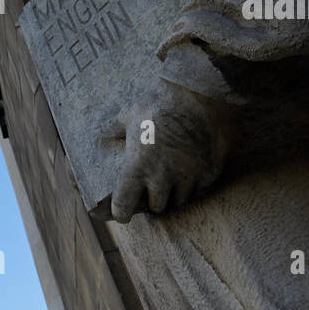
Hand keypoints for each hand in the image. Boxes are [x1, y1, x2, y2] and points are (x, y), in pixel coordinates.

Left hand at [104, 79, 234, 222]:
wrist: (200, 95)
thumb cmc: (159, 105)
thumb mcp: (131, 115)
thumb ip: (114, 129)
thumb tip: (100, 133)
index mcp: (137, 167)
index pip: (124, 206)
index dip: (121, 213)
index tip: (122, 215)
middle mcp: (162, 177)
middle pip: (156, 207)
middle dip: (153, 200)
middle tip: (153, 190)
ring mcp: (188, 177)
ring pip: (180, 200)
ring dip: (175, 194)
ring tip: (173, 181)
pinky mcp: (209, 173)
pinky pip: (200, 188)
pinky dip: (195, 184)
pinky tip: (192, 171)